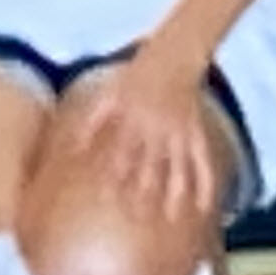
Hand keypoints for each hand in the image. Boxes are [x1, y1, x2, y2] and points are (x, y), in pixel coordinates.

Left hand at [59, 53, 220, 222]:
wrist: (173, 56)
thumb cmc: (136, 77)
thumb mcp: (110, 94)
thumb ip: (92, 121)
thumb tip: (71, 147)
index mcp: (133, 120)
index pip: (122, 154)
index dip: (115, 177)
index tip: (108, 200)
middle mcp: (157, 129)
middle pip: (150, 166)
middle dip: (143, 193)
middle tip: (137, 219)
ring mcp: (180, 132)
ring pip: (178, 168)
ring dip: (175, 194)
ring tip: (171, 219)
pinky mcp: (196, 132)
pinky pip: (203, 161)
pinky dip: (204, 184)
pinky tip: (204, 205)